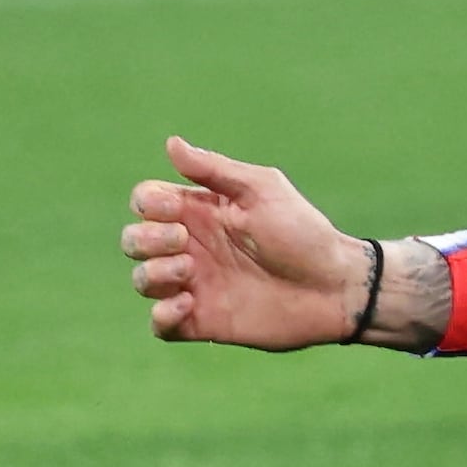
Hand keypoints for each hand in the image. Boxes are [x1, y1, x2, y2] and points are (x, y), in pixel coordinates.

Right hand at [124, 136, 374, 348]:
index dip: (148, 204)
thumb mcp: (262, 190)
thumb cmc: (302, 232)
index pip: (146, 200)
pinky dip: (161, 315)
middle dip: (144, 239)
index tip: (175, 209)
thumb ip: (215, 170)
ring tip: (189, 271)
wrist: (333, 286)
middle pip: (133, 240)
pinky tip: (188, 304)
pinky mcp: (203, 320)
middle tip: (183, 242)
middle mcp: (193, 247)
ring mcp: (196, 284)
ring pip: (142, 281)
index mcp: (202, 211)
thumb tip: (171, 143)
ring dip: (152, 274)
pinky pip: (159, 324)